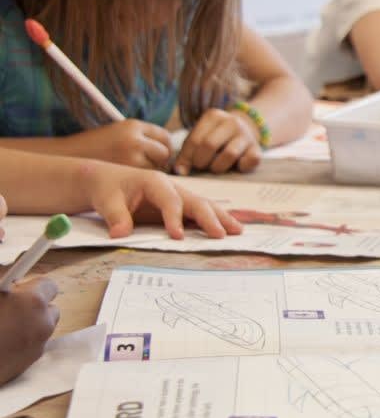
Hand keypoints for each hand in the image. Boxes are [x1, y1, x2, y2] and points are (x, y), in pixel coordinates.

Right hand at [0, 277, 58, 384]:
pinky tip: (2, 343)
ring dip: (28, 324)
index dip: (31, 286)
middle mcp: (42, 323)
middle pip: (50, 307)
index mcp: (32, 301)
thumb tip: (10, 280)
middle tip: (9, 308)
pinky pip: (32, 346)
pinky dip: (22, 342)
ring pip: (42, 328)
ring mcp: (38, 346)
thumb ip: (3, 280)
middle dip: (32, 306)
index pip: (48, 284)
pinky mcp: (29, 364)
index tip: (17, 289)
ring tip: (3, 326)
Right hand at [65, 119, 172, 169]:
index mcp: (133, 125)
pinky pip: (144, 177)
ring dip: (151, 170)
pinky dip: (141, 179)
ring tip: (135, 171)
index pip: (164, 136)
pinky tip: (129, 178)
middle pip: (165, 152)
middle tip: (149, 166)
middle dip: (161, 160)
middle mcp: (134, 139)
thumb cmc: (95, 147)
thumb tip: (168, 151)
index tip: (158, 154)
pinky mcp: (125, 172)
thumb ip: (141, 138)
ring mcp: (130, 156)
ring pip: (156, 167)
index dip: (163, 147)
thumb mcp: (118, 133)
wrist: (66, 157)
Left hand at [74, 160, 241, 239]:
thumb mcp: (105, 201)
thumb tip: (120, 234)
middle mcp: (172, 187)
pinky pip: (200, 211)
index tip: (177, 237)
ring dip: (221, 218)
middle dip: (209, 218)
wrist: (106, 180)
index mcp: (155, 182)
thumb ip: (115, 216)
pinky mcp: (180, 205)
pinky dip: (215, 219)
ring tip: (238, 231)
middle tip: (221, 235)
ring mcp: (179, 195)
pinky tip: (228, 229)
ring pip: (204, 205)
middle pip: (196, 201)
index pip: (170, 201)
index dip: (175, 218)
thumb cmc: (107, 189)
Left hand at [173, 108, 260, 175]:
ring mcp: (246, 134)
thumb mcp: (199, 138)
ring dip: (218, 167)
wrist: (244, 130)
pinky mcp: (257, 148)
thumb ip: (187, 153)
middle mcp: (232, 121)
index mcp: (213, 116)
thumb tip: (179, 171)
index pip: (194, 140)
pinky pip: (250, 161)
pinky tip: (236, 166)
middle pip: (210, 145)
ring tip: (215, 167)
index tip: (184, 169)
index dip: (186, 158)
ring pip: (229, 154)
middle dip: (201, 162)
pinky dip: (241, 167)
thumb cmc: (215, 138)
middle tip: (201, 166)